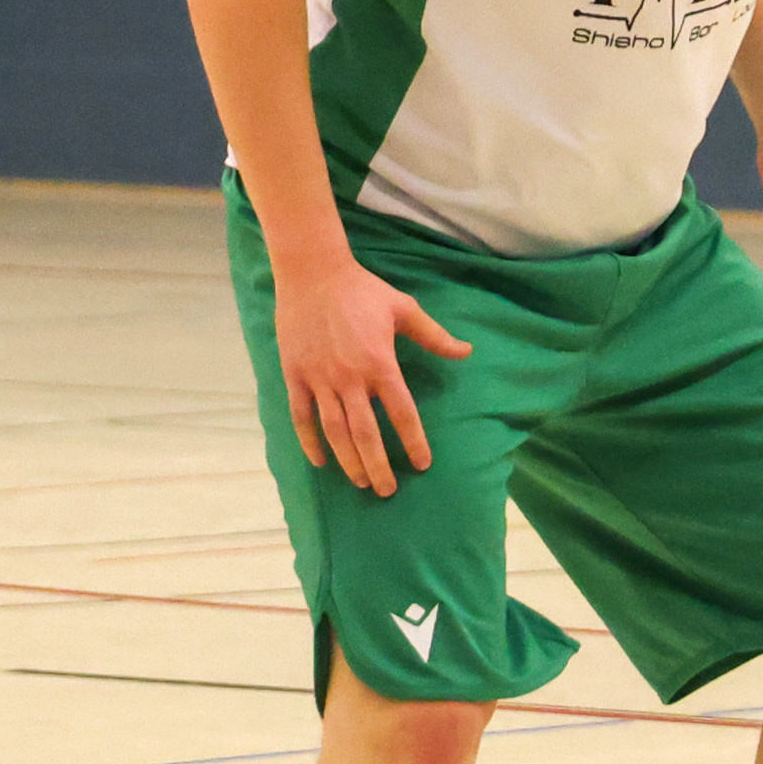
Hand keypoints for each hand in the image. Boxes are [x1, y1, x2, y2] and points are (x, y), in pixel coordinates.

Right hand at [271, 250, 470, 496]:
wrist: (312, 273)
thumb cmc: (362, 290)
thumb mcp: (403, 308)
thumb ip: (434, 336)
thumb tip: (467, 352)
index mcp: (380, 363)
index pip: (401, 413)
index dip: (413, 441)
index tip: (421, 464)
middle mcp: (350, 377)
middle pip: (366, 434)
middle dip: (378, 466)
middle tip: (387, 490)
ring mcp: (320, 378)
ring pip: (335, 431)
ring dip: (348, 461)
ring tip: (360, 482)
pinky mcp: (296, 375)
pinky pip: (302, 416)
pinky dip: (309, 441)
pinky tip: (320, 461)